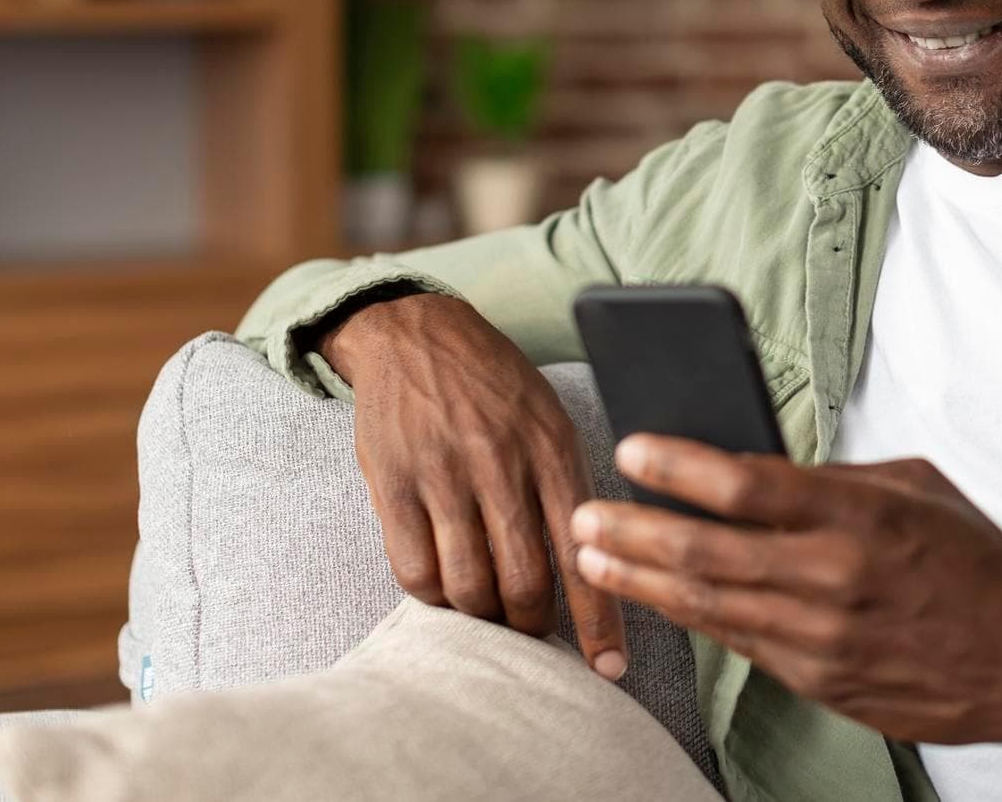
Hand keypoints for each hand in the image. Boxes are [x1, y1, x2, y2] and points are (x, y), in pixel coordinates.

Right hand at [320, 292, 626, 677]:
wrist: (415, 333)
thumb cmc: (496, 386)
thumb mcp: (551, 419)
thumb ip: (570, 487)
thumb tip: (600, 567)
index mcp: (554, 448)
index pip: (585, 552)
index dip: (599, 621)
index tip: (609, 670)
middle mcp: (501, 463)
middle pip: (523, 582)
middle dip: (532, 627)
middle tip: (533, 637)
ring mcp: (443, 474)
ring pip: (467, 585)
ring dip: (481, 617)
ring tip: (489, 614)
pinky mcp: (392, 483)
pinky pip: (414, 570)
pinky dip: (434, 597)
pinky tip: (445, 589)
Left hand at [568, 438, 1001, 752]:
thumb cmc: (978, 563)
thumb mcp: (919, 488)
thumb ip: (837, 478)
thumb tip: (764, 469)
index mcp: (861, 515)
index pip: (747, 483)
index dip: (678, 465)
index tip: (634, 447)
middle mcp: (835, 577)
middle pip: (706, 549)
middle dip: (631, 529)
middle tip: (584, 514)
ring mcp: (824, 638)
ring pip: (708, 604)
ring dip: (641, 579)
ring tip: (593, 559)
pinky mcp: (822, 681)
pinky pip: (740, 644)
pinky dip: (691, 617)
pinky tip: (657, 598)